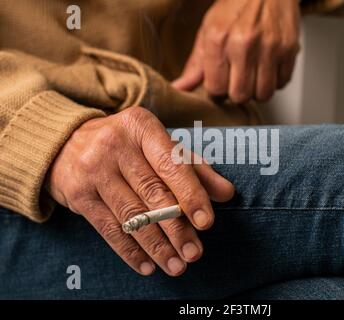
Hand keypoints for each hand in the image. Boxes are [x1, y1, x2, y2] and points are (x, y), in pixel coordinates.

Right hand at [47, 106, 233, 275]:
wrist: (66, 143)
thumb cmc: (127, 146)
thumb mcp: (159, 146)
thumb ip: (194, 168)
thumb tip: (227, 193)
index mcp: (142, 126)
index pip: (171, 164)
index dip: (191, 194)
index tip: (206, 222)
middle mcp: (115, 145)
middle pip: (152, 193)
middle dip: (176, 229)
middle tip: (194, 253)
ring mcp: (93, 170)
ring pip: (132, 216)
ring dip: (157, 246)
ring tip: (176, 266)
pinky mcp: (78, 194)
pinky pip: (108, 229)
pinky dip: (130, 251)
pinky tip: (147, 266)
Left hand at [172, 0, 300, 103]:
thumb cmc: (236, 5)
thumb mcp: (208, 29)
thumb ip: (195, 63)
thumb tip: (180, 88)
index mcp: (218, 39)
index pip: (215, 88)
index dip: (217, 89)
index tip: (220, 81)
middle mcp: (244, 44)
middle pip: (240, 95)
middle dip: (238, 92)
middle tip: (237, 80)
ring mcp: (269, 47)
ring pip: (263, 93)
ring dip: (258, 90)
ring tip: (253, 76)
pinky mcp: (289, 49)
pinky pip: (282, 82)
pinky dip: (275, 81)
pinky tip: (268, 68)